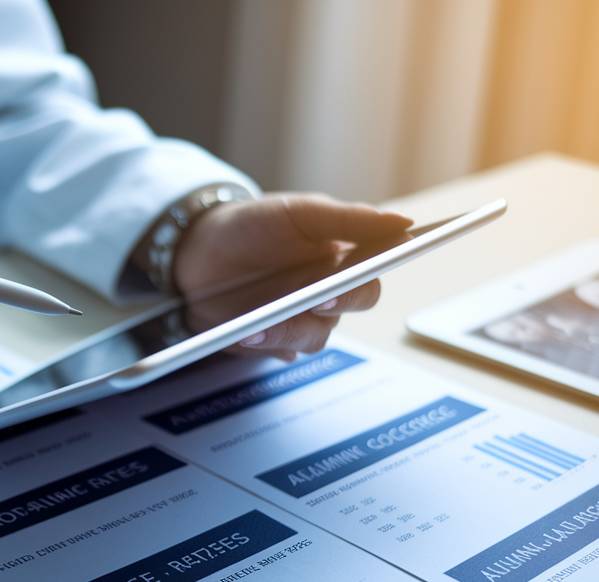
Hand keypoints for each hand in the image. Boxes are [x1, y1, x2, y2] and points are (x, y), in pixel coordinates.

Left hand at [172, 193, 411, 359]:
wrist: (195, 253)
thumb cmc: (250, 226)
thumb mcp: (297, 212)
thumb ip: (348, 219)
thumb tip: (403, 223)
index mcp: (341, 261)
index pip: (373, 275)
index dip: (374, 276)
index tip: (360, 274)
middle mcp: (326, 294)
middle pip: (349, 310)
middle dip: (333, 305)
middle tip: (315, 299)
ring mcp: (299, 319)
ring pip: (314, 338)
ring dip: (288, 330)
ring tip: (257, 324)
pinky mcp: (272, 341)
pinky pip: (279, 352)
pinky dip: (264, 344)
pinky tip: (247, 335)